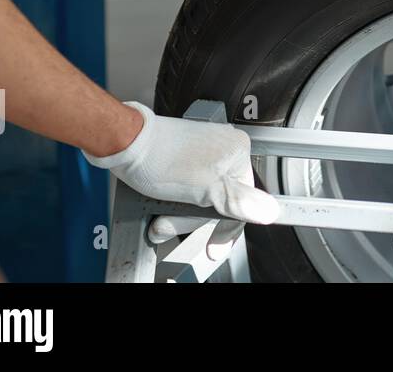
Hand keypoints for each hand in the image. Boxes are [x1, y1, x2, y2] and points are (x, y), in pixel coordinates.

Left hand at [85, 102, 280, 258]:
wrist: (123, 143)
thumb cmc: (159, 158)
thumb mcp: (206, 189)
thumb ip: (240, 202)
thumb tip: (269, 210)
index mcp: (237, 152)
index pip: (243, 200)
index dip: (226, 228)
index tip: (213, 248)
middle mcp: (222, 150)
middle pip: (218, 202)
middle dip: (191, 221)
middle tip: (171, 225)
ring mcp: (201, 154)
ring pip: (197, 200)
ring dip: (177, 216)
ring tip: (159, 218)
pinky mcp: (182, 159)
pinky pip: (184, 191)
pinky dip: (170, 204)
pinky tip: (157, 207)